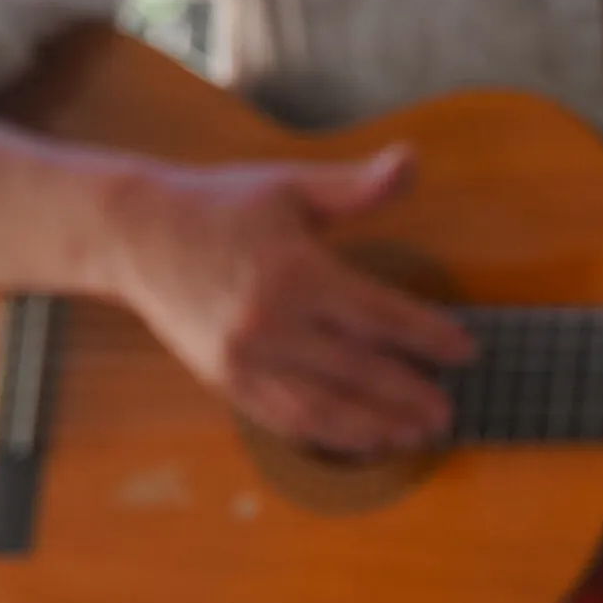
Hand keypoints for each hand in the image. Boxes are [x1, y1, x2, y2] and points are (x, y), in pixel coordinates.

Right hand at [108, 146, 473, 454]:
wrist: (137, 236)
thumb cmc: (221, 205)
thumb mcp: (290, 187)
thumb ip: (355, 188)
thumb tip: (409, 163)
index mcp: (295, 273)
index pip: (379, 315)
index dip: (427, 336)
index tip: (464, 350)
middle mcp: (271, 324)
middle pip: (359, 371)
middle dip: (409, 395)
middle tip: (448, 411)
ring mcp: (246, 361)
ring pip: (323, 409)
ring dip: (373, 427)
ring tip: (412, 435)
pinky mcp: (226, 381)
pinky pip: (285, 419)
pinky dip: (328, 435)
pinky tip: (359, 438)